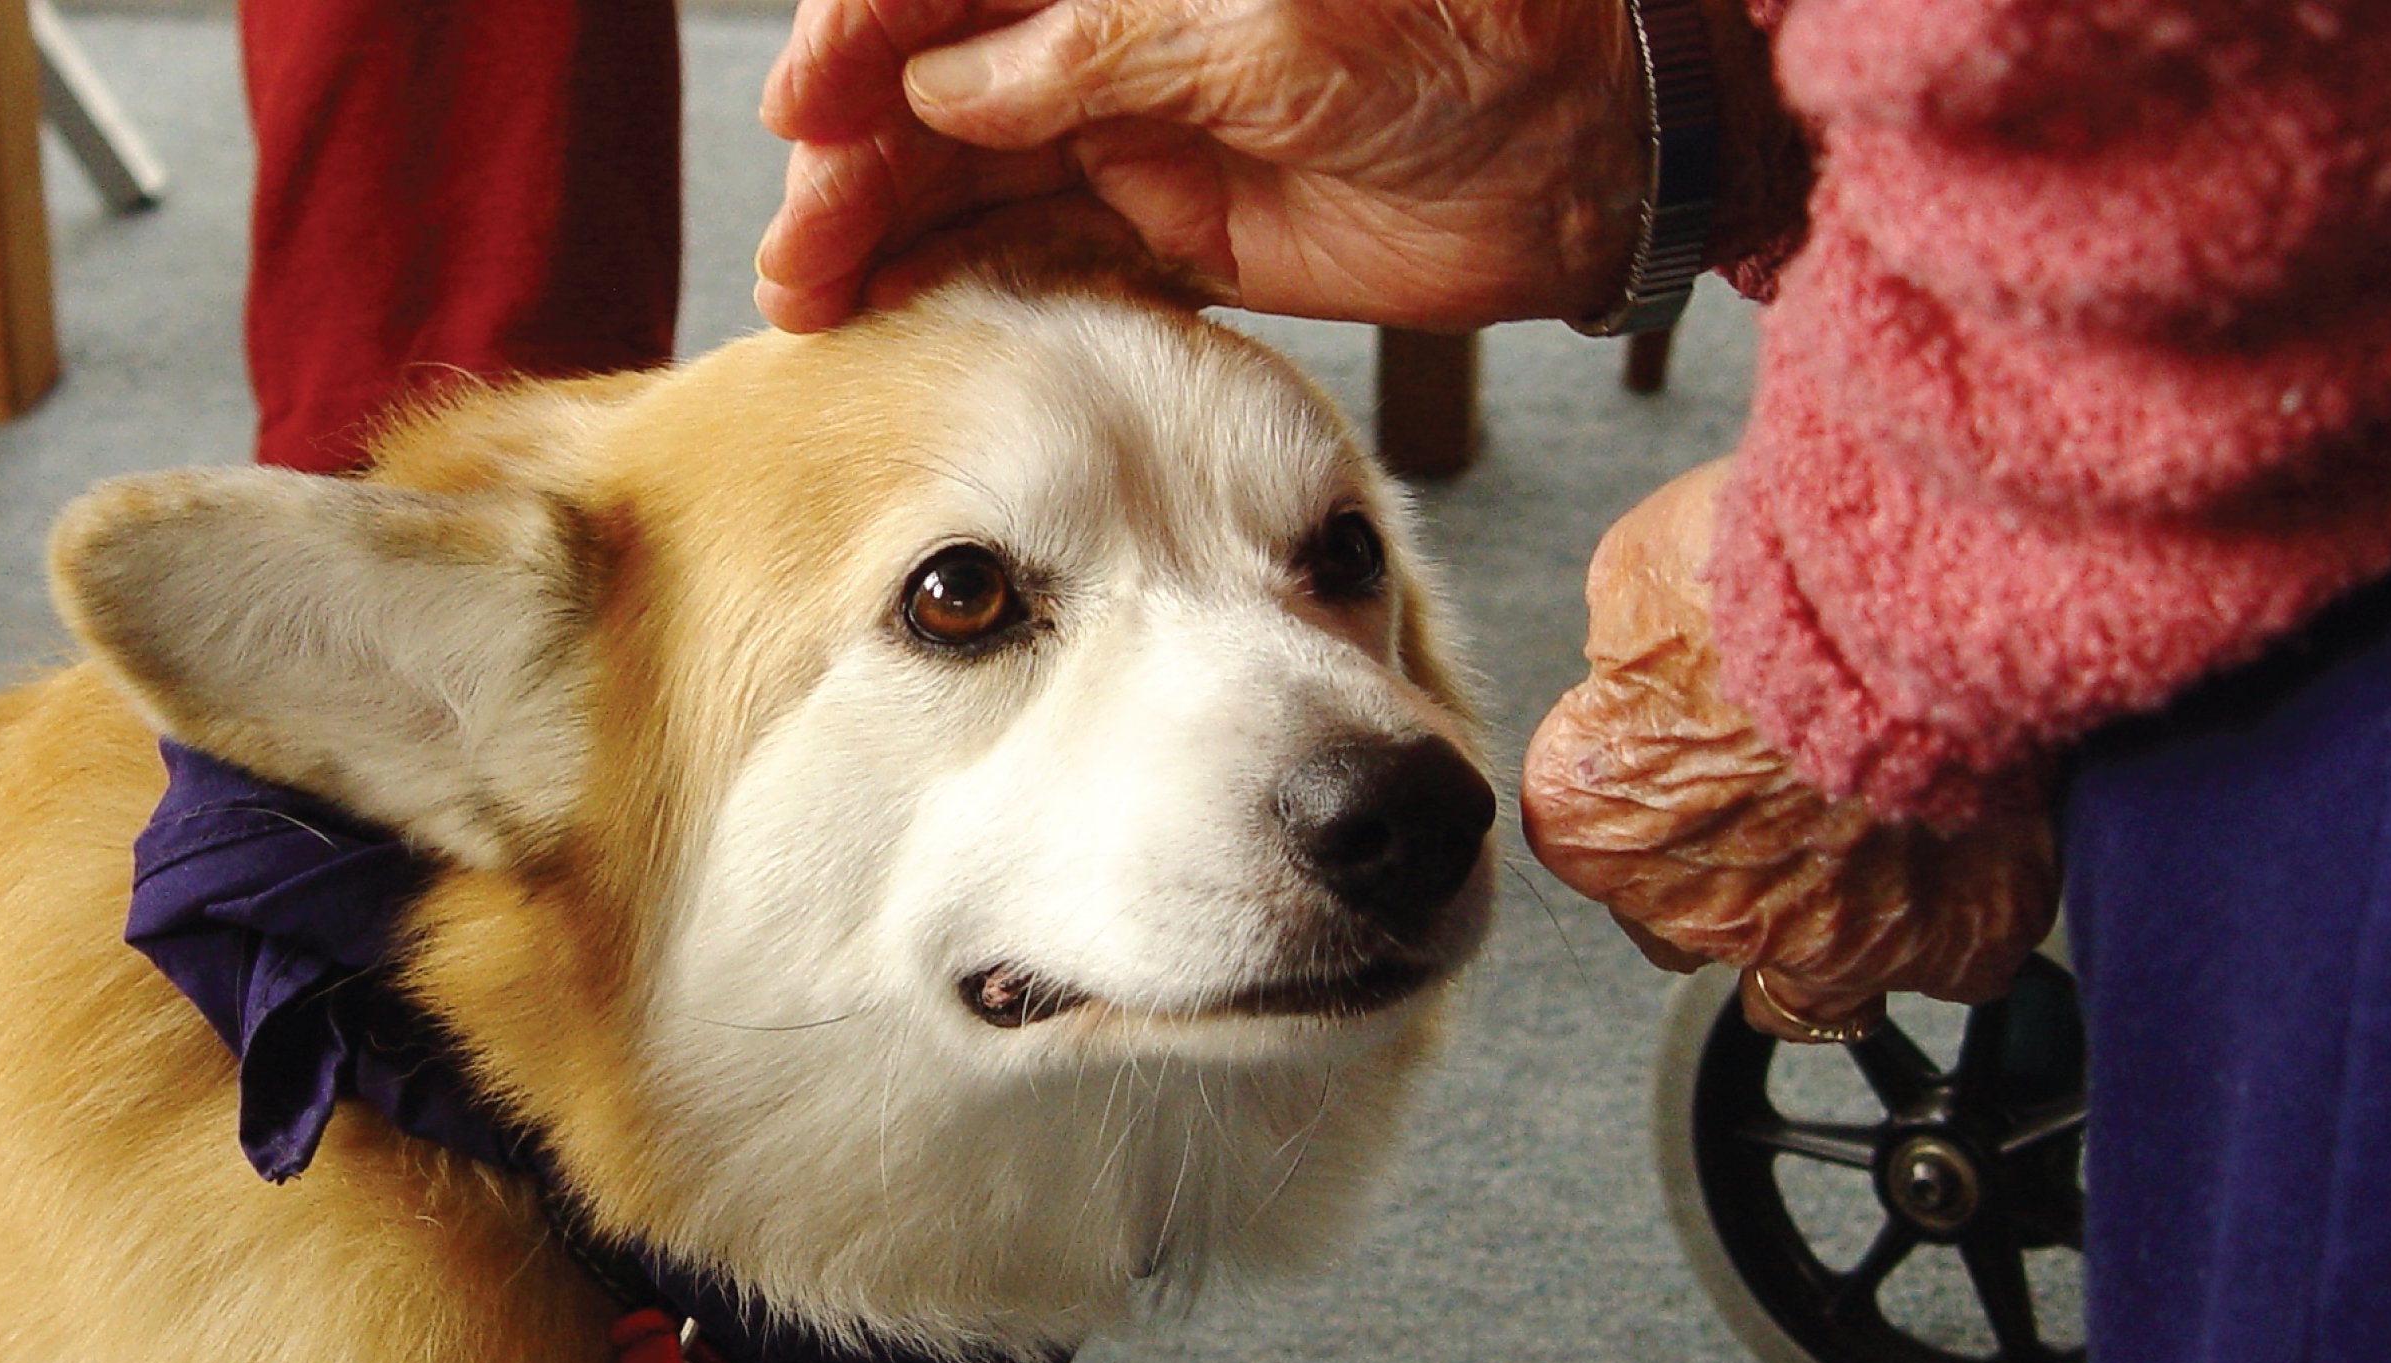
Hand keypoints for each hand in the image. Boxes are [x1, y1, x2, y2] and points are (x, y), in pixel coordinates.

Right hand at [754, 0, 1651, 332]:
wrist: (1593, 146)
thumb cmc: (1469, 34)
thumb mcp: (1274, 29)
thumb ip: (1105, 49)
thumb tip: (944, 86)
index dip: (862, 34)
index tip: (804, 107)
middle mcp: (1114, 23)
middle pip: (935, 79)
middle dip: (850, 155)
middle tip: (797, 252)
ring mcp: (1137, 119)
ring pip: (967, 166)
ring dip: (882, 226)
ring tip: (811, 299)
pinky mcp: (1172, 216)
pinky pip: (1037, 238)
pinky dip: (961, 270)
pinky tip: (895, 307)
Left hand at [1519, 460, 2061, 1041]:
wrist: (1914, 580)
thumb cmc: (1766, 568)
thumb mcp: (1638, 579)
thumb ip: (1629, 658)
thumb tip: (1646, 659)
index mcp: (1596, 821)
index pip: (1592, 838)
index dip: (1647, 784)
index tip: (1690, 735)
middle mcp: (1696, 911)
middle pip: (1687, 931)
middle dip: (1724, 877)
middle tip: (1781, 793)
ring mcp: (1829, 943)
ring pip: (1809, 990)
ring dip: (1825, 932)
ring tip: (1869, 850)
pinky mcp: (1954, 940)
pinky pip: (1947, 966)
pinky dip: (1952, 923)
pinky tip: (1966, 855)